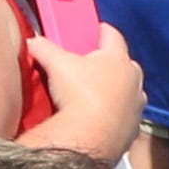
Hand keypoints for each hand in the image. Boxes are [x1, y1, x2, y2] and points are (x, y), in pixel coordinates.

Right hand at [26, 14, 144, 152]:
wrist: (90, 139)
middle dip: (109, 62)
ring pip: (127, 91)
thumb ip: (44, 48)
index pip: (113, 36)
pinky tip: (99, 118)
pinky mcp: (133, 129)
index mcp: (118, 59)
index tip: (98, 29)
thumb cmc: (79, 94)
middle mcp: (133, 80)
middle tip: (92, 64)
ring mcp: (136, 105)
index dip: (103, 31)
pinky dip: (115, 114)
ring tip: (96, 93)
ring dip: (115, 90)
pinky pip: (125, 116)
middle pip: (123, 64)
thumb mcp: (56, 65)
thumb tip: (32, 41)